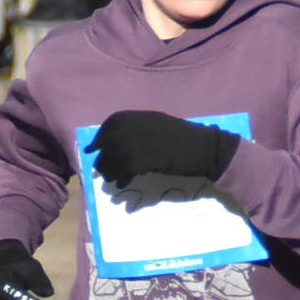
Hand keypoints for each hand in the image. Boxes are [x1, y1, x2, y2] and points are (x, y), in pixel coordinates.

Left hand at [93, 110, 236, 191]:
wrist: (205, 149)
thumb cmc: (185, 139)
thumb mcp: (159, 126)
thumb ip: (139, 131)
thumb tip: (117, 142)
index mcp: (142, 116)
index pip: (112, 122)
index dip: (101, 137)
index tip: (94, 148)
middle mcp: (138, 125)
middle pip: (110, 141)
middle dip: (103, 157)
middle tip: (101, 170)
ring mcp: (141, 141)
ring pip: (114, 158)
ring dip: (110, 171)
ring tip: (112, 180)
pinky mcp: (146, 159)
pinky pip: (125, 170)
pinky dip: (122, 179)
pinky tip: (123, 184)